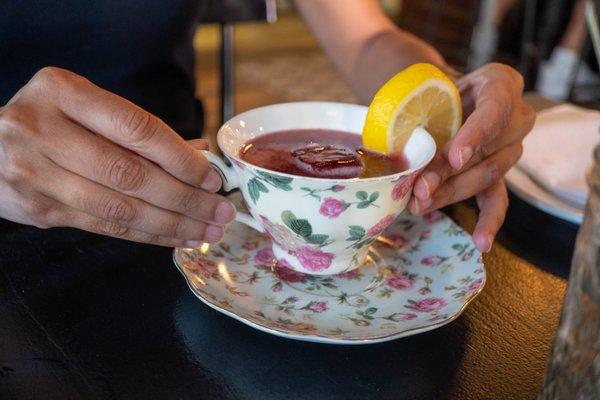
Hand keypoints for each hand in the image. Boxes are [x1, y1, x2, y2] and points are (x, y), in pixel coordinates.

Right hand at [0, 67, 234, 246]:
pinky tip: (177, 237)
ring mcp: (35, 173)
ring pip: (120, 209)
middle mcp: (43, 130)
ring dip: (172, 224)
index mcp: (62, 92)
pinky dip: (148, 235)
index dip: (180, 157)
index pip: (136, 128)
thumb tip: (200, 155)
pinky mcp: (38, 210)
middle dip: (185, 199)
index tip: (211, 177)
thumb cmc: (49, 121)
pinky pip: (105, 228)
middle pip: (131, 174)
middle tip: (220, 213)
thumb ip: (139, 131)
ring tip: (207, 231)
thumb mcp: (87, 108)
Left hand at [409, 63, 534, 251]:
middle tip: (420, 188)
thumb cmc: (432, 90)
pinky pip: (498, 199)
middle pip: (486, 150)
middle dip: (449, 173)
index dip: (476, 135)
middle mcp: (517, 116)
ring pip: (486, 176)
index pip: (495, 110)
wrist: (439, 98)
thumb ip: (420, 114)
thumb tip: (402, 156)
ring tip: (420, 204)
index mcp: (501, 83)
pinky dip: (488, 221)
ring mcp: (512, 147)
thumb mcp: (426, 93)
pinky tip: (481, 243)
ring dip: (451, 193)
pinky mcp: (498, 174)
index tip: (455, 157)